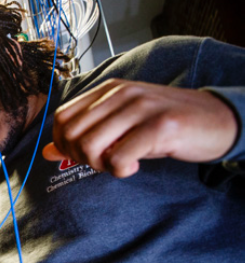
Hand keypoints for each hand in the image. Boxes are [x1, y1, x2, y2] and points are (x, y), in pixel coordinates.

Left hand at [42, 79, 237, 177]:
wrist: (216, 120)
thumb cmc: (165, 126)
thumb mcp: (121, 126)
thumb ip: (86, 134)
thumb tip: (47, 152)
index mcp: (108, 90)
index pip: (61, 118)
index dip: (64, 144)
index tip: (83, 156)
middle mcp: (121, 93)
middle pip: (71, 134)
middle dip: (79, 158)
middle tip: (103, 163)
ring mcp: (140, 107)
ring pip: (90, 145)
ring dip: (98, 165)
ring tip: (118, 164)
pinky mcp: (160, 126)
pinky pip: (119, 157)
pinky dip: (120, 171)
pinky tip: (134, 167)